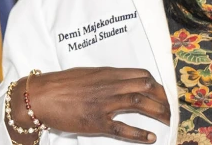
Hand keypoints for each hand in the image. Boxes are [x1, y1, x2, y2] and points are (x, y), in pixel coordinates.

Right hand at [7, 67, 169, 143]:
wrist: (41, 96)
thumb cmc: (61, 84)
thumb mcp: (87, 74)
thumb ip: (106, 77)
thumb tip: (123, 81)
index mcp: (107, 73)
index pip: (141, 75)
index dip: (156, 84)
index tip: (163, 92)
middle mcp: (109, 86)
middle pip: (145, 88)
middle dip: (162, 98)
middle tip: (171, 108)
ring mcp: (104, 104)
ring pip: (139, 104)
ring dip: (157, 112)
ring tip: (169, 120)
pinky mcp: (96, 122)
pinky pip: (122, 128)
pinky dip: (138, 133)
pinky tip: (150, 137)